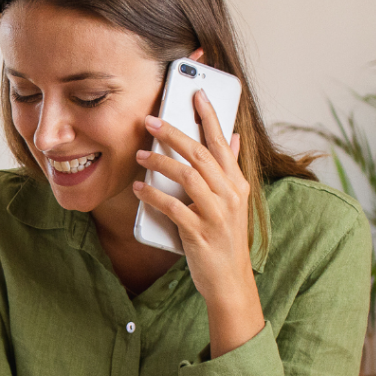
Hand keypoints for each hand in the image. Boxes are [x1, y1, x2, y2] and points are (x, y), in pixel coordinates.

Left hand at [133, 90, 263, 356]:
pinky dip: (153, 196)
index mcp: (237, 184)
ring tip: (139, 154)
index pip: (222, 142)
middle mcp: (230, 195)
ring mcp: (216, 214)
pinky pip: (173, 207)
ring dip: (160, 162)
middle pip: (200, 154)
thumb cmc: (224, 239)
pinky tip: (139, 188)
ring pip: (186, 177)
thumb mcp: (232, 203)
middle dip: (173, 133)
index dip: (208, 116)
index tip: (195, 93)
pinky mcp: (199, 232)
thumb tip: (232, 139)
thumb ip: (229, 170)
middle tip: (150, 119)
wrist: (229, 281)